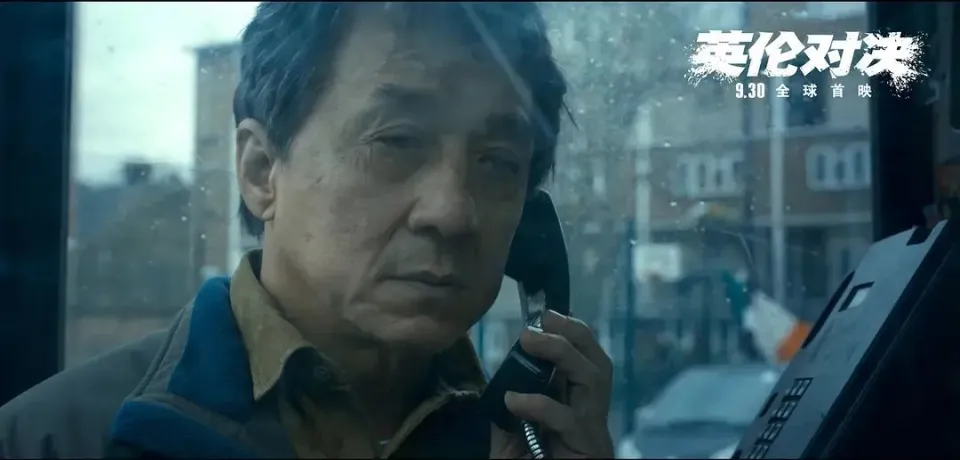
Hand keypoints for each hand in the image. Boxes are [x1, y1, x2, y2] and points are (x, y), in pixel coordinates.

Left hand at [490, 310, 614, 458]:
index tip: (543, 316)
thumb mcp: (511, 439)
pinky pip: (568, 419)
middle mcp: (591, 415)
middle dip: (575, 334)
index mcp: (576, 407)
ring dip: (564, 353)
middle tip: (543, 319)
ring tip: (531, 341)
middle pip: (600, 363)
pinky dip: (539, 404)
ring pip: (595, 379)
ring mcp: (593, 432)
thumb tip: (501, 382)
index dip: (570, 334)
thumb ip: (509, 411)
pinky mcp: (588, 449)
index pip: (585, 361)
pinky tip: (514, 401)